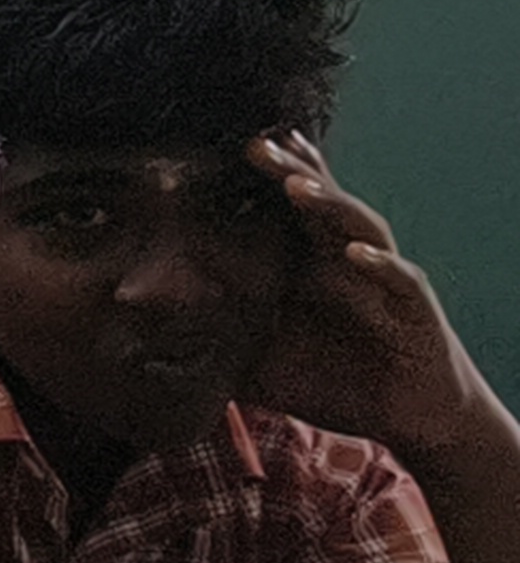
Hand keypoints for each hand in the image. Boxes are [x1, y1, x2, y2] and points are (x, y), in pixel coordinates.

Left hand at [244, 131, 509, 462]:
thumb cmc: (337, 382)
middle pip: (320, 207)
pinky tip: (355, 254)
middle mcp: (349, 262)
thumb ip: (217, 350)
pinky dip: (380, 266)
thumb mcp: (265, 366)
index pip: (287, 214)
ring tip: (296, 185)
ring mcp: (385, 282)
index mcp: (314, 266)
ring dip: (329, 206)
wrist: (409, 418)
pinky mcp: (416, 313)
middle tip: (254, 144)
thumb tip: (147, 355)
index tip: (225, 147)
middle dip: (290, 173)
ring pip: (359, 230)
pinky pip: (400, 282)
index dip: (264, 180)